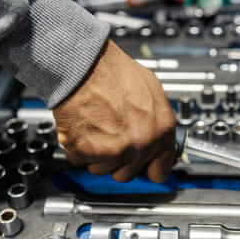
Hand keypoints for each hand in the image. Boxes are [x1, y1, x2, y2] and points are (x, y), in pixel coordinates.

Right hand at [53, 40, 176, 182]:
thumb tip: (156, 134)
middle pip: (128, 174)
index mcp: (162, 131)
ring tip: (95, 127)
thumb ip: (156, 121)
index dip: (147, 167)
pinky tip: (82, 126)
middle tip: (109, 138)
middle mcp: (142, 144)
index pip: (160, 171)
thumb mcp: (151, 91)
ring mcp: (115, 150)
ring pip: (102, 169)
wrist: (84, 64)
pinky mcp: (87, 151)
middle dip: (117, 160)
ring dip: (96, 154)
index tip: (140, 165)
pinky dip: (76, 146)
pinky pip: (80, 159)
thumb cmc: (113, 72)